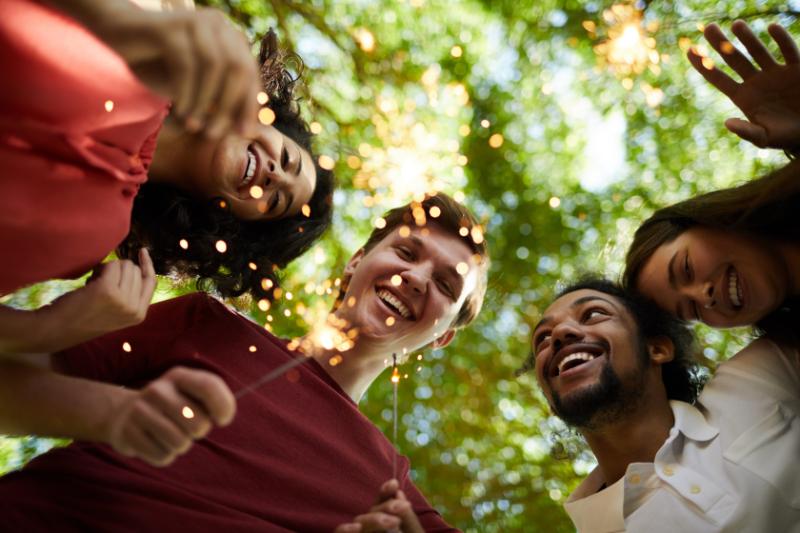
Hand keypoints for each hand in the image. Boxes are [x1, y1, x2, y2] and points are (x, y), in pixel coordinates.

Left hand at [46, 249, 156, 342]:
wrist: (58, 329)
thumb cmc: (84, 318)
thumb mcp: (116, 312)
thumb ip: (130, 296)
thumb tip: (136, 267)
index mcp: (138, 315)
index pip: (151, 282)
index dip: (148, 265)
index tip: (142, 251)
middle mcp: (134, 309)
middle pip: (136, 271)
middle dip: (119, 271)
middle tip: (100, 284)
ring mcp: (123, 300)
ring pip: (125, 266)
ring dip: (108, 269)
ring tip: (94, 284)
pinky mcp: (108, 290)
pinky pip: (111, 265)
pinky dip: (99, 269)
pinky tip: (89, 281)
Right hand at [88, 5, 260, 138]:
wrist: (119, 36)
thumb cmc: (160, 66)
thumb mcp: (196, 89)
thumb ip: (220, 104)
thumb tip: (248, 132)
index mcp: (231, 38)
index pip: (250, 74)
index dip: (249, 104)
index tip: (244, 133)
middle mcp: (218, 24)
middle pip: (237, 68)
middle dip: (229, 106)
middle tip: (214, 134)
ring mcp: (195, 21)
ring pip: (214, 65)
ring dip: (204, 102)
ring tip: (193, 126)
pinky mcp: (171, 25)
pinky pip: (186, 63)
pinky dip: (185, 92)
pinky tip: (179, 112)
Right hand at [104, 366, 235, 466]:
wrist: (125, 413)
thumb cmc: (173, 406)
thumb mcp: (191, 393)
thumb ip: (214, 399)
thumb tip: (223, 416)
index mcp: (178, 376)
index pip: (209, 387)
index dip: (224, 407)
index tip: (223, 420)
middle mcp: (158, 390)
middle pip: (199, 424)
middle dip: (200, 431)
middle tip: (189, 426)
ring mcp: (140, 411)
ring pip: (180, 443)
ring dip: (182, 445)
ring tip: (172, 435)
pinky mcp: (127, 434)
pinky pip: (162, 457)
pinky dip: (165, 455)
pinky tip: (156, 442)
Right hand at [333, 480, 424, 532]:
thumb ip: (409, 520)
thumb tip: (398, 492)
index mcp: (383, 525)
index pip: (380, 506)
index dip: (385, 493)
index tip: (394, 483)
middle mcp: (367, 529)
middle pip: (370, 513)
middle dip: (386, 507)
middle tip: (403, 506)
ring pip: (358, 523)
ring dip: (374, 520)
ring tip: (394, 522)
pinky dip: (344, 530)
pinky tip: (355, 527)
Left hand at [688, 21, 799, 150]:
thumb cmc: (785, 137)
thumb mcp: (764, 138)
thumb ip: (746, 131)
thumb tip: (728, 122)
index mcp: (742, 97)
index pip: (718, 78)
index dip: (703, 65)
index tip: (689, 50)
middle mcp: (755, 81)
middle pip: (734, 59)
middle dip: (721, 44)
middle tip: (708, 27)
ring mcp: (774, 73)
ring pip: (757, 51)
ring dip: (747, 38)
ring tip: (736, 24)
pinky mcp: (796, 69)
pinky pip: (788, 51)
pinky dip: (781, 39)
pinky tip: (771, 28)